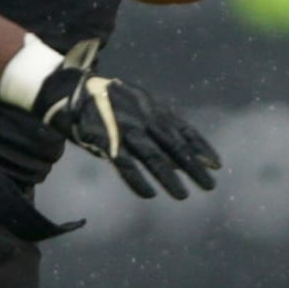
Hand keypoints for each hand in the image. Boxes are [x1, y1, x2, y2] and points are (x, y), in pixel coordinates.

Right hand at [32, 42, 220, 199]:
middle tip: (210, 185)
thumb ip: (159, 124)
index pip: (184, 130)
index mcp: (154, 108)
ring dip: (168, 178)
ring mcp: (125, 129)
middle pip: (174, 146)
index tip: (217, 164)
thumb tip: (182, 149)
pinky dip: (137, 180)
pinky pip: (124, 164)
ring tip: (182, 196)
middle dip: (193, 167)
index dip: (202, 148)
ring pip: (152, 157)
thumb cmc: (109, 101)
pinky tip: (148, 194)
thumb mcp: (139, 104)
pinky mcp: (104, 141)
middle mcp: (143, 117)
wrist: (70, 91)